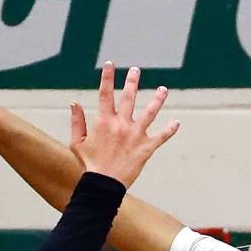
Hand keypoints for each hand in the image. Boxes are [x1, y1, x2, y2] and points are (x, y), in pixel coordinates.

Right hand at [69, 62, 178, 188]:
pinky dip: (169, 130)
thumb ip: (77, 122)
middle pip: (129, 98)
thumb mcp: (77, 143)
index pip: (105, 94)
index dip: (107, 77)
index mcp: (104, 121)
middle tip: (136, 70)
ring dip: (157, 100)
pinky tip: (176, 123)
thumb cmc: (89, 166)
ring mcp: (136, 135)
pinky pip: (161, 137)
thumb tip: (74, 103)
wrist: (103, 185)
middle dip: (132, 82)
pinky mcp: (146, 148)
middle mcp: (121, 124)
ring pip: (150, 113)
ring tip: (163, 89)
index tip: (110, 64)